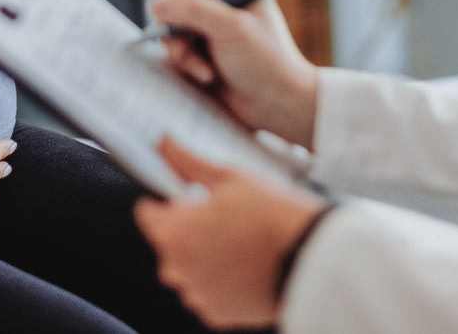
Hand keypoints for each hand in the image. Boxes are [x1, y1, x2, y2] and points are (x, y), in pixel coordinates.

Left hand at [135, 137, 329, 329]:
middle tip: (224, 218)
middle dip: (188, 230)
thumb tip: (164, 142)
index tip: (187, 198)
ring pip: (189, 269)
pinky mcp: (218, 315)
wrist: (310, 258)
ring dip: (204, 257)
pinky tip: (246, 264)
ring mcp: (197, 295)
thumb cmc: (271, 216)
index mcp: (173, 233)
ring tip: (240, 241)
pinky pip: (209, 292)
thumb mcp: (229, 177)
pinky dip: (222, 280)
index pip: (147, 213)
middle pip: (169, 243)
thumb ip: (188, 162)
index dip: (166, 200)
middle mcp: (177, 270)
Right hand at [152, 0, 319, 145]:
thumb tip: (156, 3)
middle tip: (185, 45)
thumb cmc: (266, 62)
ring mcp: (209, 25)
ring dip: (180, 48)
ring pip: (171, 22)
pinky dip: (185, 62)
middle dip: (177, 22)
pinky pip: (175, 47)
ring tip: (202, 69)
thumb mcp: (232, 29)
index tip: (178, 4)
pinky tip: (207, 76)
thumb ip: (193, 10)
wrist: (278, 107)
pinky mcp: (201, 49)